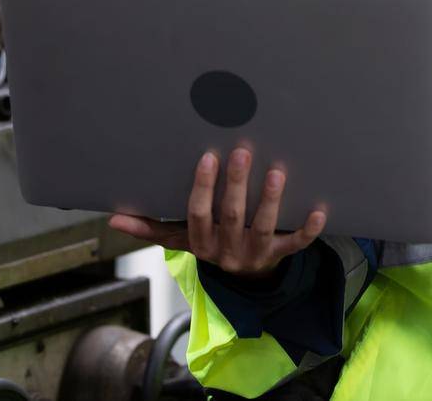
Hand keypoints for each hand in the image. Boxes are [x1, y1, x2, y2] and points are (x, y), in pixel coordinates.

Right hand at [109, 148, 325, 277]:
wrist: (243, 280)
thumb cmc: (210, 243)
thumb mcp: (179, 238)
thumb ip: (150, 227)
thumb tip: (112, 218)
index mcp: (201, 243)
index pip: (199, 215)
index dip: (203, 188)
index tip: (208, 157)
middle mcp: (227, 251)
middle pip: (232, 218)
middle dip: (237, 186)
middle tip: (243, 152)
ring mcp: (255, 255)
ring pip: (263, 230)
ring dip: (269, 202)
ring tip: (276, 173)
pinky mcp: (279, 257)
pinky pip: (295, 245)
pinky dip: (307, 230)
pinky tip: (319, 210)